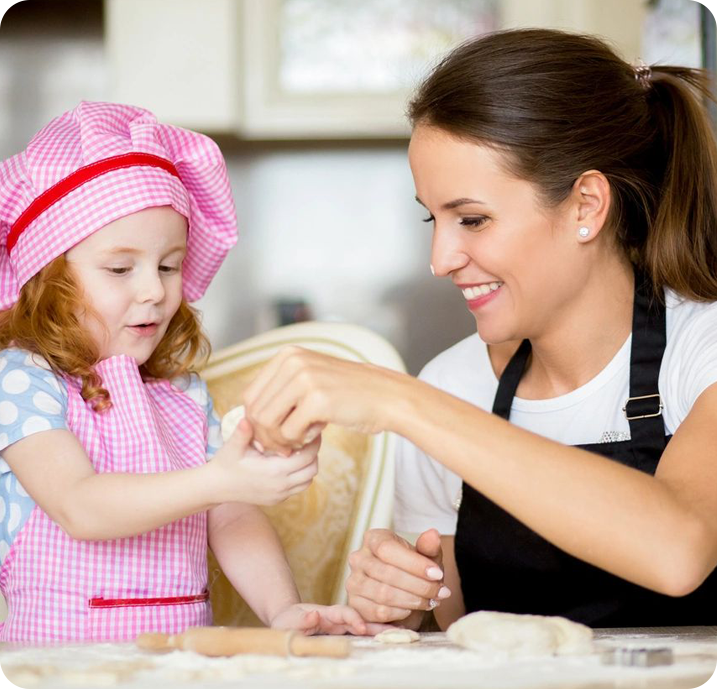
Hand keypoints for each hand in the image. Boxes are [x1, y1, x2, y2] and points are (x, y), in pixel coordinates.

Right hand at [210, 418, 319, 504]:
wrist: (216, 487)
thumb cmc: (225, 463)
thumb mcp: (232, 447)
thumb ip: (242, 433)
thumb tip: (247, 419)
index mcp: (274, 471)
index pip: (308, 457)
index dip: (314, 443)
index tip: (312, 431)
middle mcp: (281, 485)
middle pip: (312, 469)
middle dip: (314, 454)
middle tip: (308, 439)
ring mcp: (280, 495)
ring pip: (308, 481)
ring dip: (308, 466)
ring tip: (300, 451)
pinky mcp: (277, 500)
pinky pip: (298, 488)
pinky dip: (300, 476)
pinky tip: (290, 463)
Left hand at [244, 346, 402, 453]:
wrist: (385, 397)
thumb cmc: (347, 393)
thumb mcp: (310, 378)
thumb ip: (281, 390)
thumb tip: (247, 417)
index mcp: (287, 355)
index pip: (250, 395)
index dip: (255, 422)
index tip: (272, 436)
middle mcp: (292, 362)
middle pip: (255, 410)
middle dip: (265, 435)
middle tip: (284, 445)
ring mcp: (304, 379)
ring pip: (267, 423)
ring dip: (279, 441)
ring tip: (299, 440)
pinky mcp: (317, 399)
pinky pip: (288, 433)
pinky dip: (297, 442)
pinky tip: (314, 435)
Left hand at [270, 603, 389, 635]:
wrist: (288, 620)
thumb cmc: (288, 621)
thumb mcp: (290, 621)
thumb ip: (302, 619)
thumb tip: (314, 615)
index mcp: (327, 613)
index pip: (344, 613)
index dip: (354, 619)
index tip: (362, 627)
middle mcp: (339, 618)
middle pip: (362, 618)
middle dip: (379, 624)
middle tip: (398, 629)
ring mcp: (343, 625)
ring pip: (366, 626)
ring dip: (383, 629)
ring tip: (404, 633)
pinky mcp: (344, 633)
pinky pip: (363, 633)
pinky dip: (378, 634)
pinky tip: (394, 636)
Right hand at [346, 528, 450, 627]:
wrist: (405, 597)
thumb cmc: (414, 572)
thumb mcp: (425, 558)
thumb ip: (428, 548)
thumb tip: (433, 534)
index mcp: (373, 539)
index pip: (388, 549)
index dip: (414, 563)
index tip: (438, 574)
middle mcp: (358, 558)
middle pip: (387, 573)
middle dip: (419, 586)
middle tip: (440, 593)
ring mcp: (353, 582)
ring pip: (383, 594)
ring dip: (412, 601)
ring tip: (430, 602)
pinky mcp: (354, 605)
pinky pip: (377, 612)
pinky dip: (399, 614)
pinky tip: (411, 611)